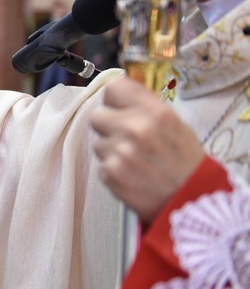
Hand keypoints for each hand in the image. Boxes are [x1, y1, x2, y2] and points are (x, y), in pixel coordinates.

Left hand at [90, 77, 205, 223]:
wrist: (190, 200)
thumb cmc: (184, 162)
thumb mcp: (174, 124)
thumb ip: (145, 107)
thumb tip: (118, 94)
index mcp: (154, 112)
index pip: (113, 88)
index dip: (114, 100)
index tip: (119, 108)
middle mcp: (136, 128)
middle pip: (97, 115)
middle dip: (109, 127)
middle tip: (126, 139)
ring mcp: (121, 151)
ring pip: (98, 142)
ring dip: (111, 150)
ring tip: (134, 160)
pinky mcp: (111, 172)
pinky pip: (101, 164)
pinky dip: (112, 170)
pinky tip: (131, 174)